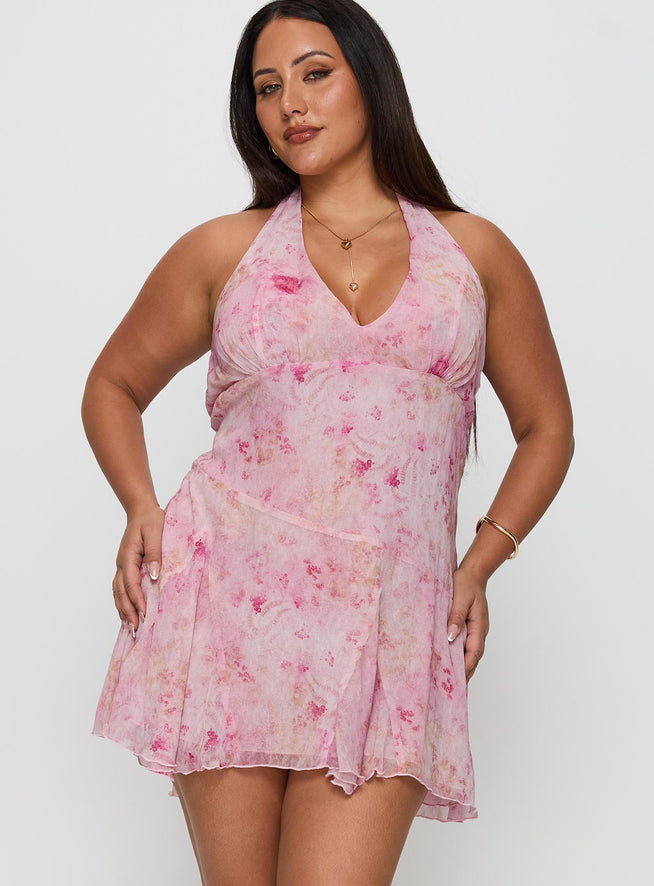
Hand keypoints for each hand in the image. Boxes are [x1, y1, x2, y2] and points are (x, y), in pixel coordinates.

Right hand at [112, 504, 164, 635]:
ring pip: (118, 592)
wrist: (142, 510)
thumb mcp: (156, 533)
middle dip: (128, 611)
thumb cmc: (151, 520)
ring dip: (123, 610)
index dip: (138, 600)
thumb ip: (156, 554)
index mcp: (128, 556)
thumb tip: (154, 577)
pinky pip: (120, 588)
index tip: (146, 614)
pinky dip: (122, 602)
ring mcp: (121, 566)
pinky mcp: (125, 567)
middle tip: (135, 629)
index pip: (131, 583)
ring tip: (129, 628)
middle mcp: (121, 563)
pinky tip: (126, 613)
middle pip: (121, 592)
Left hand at [446, 566, 489, 682]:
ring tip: (451, 682)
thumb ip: (456, 618)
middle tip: (454, 690)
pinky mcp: (469, 627)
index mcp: (479, 627)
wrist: (472, 573)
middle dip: (465, 673)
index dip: (466, 667)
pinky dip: (458, 655)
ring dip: (462, 665)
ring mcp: (475, 630)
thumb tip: (451, 637)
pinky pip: (464, 644)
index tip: (458, 681)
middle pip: (473, 657)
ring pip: (469, 652)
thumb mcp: (460, 599)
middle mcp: (479, 631)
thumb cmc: (466, 584)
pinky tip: (449, 660)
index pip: (473, 652)